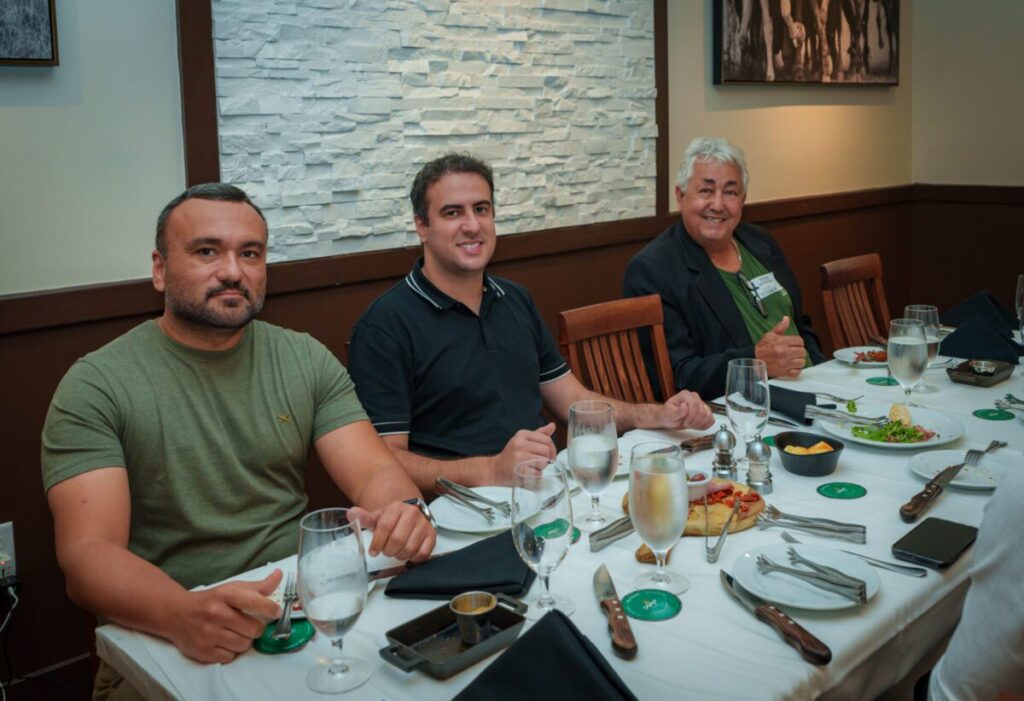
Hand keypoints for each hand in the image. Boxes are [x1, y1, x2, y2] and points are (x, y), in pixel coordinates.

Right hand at [167, 569, 282, 663]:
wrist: (176, 614)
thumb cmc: (210, 601)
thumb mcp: (232, 589)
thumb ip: (258, 586)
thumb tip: (279, 575)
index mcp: (225, 595)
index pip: (254, 601)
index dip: (270, 608)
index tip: (276, 612)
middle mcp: (216, 614)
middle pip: (254, 629)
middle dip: (257, 628)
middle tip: (251, 625)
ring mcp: (208, 634)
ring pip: (244, 645)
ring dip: (244, 641)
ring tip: (235, 633)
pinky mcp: (203, 651)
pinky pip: (230, 657)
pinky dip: (231, 652)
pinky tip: (224, 641)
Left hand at [349, 503, 435, 561]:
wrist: (411, 514)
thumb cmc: (393, 519)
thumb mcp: (378, 517)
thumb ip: (364, 518)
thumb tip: (351, 514)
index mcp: (397, 508)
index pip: (384, 527)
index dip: (377, 542)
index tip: (373, 551)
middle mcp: (412, 514)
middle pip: (397, 539)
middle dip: (388, 550)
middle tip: (386, 551)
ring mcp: (424, 525)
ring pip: (410, 548)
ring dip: (400, 555)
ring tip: (396, 552)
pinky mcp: (432, 535)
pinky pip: (423, 553)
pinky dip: (414, 558)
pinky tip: (409, 554)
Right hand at [491, 423, 556, 483]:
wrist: (495, 469)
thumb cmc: (511, 455)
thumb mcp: (523, 440)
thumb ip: (539, 434)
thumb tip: (552, 426)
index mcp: (522, 434)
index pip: (546, 439)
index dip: (552, 448)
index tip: (549, 454)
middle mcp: (520, 444)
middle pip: (546, 451)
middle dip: (546, 458)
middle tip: (539, 462)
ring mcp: (519, 457)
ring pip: (544, 462)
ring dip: (541, 467)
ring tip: (532, 467)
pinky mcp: (520, 470)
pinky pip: (538, 473)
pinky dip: (536, 475)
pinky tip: (528, 473)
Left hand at [660, 390, 714, 429]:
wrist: (669, 419)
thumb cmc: (667, 415)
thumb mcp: (668, 414)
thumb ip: (677, 411)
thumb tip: (684, 406)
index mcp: (686, 395)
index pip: (695, 405)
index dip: (691, 416)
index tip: (685, 421)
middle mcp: (695, 397)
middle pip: (702, 411)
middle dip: (694, 421)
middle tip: (686, 423)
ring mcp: (701, 404)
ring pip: (708, 416)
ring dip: (699, 424)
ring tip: (691, 424)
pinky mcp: (705, 411)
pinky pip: (711, 419)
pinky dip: (704, 425)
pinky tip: (696, 426)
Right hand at [755, 316, 805, 377]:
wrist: (754, 360)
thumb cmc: (762, 348)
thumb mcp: (769, 335)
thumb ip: (780, 327)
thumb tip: (786, 318)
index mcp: (781, 342)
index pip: (800, 341)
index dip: (798, 342)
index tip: (794, 344)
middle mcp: (784, 353)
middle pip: (802, 351)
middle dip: (799, 351)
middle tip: (793, 352)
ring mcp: (785, 364)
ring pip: (802, 362)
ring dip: (798, 360)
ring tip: (793, 359)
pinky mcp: (784, 372)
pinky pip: (797, 372)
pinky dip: (796, 370)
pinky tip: (791, 366)